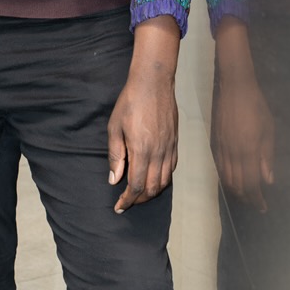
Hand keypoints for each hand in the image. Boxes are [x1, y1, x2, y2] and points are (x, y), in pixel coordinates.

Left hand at [108, 16, 179, 212]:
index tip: (119, 206)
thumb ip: (116, 155)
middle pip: (152, 188)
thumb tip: (114, 179)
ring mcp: (169, 148)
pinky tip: (153, 177)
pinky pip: (171, 169)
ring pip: (164, 181)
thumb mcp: (115, 128)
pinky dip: (162, 179)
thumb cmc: (130, 102)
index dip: (127, 200)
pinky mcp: (175, 143)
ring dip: (152, 192)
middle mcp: (158, 153)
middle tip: (127, 201)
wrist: (153, 83)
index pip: (136, 186)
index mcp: (142, 151)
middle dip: (139, 199)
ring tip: (139, 193)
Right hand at [212, 76, 273, 210]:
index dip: (256, 198)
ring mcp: (222, 147)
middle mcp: (232, 152)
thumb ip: (267, 157)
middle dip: (246, 197)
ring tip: (245, 194)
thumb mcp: (268, 131)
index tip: (263, 207)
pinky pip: (220, 166)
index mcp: (247, 150)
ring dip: (235, 189)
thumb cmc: (256, 107)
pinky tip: (233, 178)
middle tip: (256, 203)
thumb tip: (267, 181)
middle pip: (236, 183)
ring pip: (226, 176)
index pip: (250, 183)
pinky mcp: (216, 141)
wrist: (235, 88)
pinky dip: (226, 177)